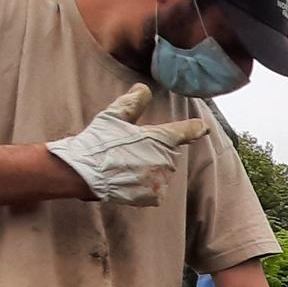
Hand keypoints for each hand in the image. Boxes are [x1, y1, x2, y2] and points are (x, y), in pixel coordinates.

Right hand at [48, 84, 210, 205]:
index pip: (186, 131)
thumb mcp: (114, 116)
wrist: (84, 173)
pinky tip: (127, 179)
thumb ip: (133, 102)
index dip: (195, 128)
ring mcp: (162, 180)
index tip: (203, 127)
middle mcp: (166, 160)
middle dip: (154, 152)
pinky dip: (145, 185)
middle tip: (129, 151)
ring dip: (150, 169)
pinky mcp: (156, 197)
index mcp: (161, 138)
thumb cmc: (98, 143)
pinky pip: (156, 189)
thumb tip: (143, 88)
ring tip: (125, 165)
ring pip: (162, 172)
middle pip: (168, 154)